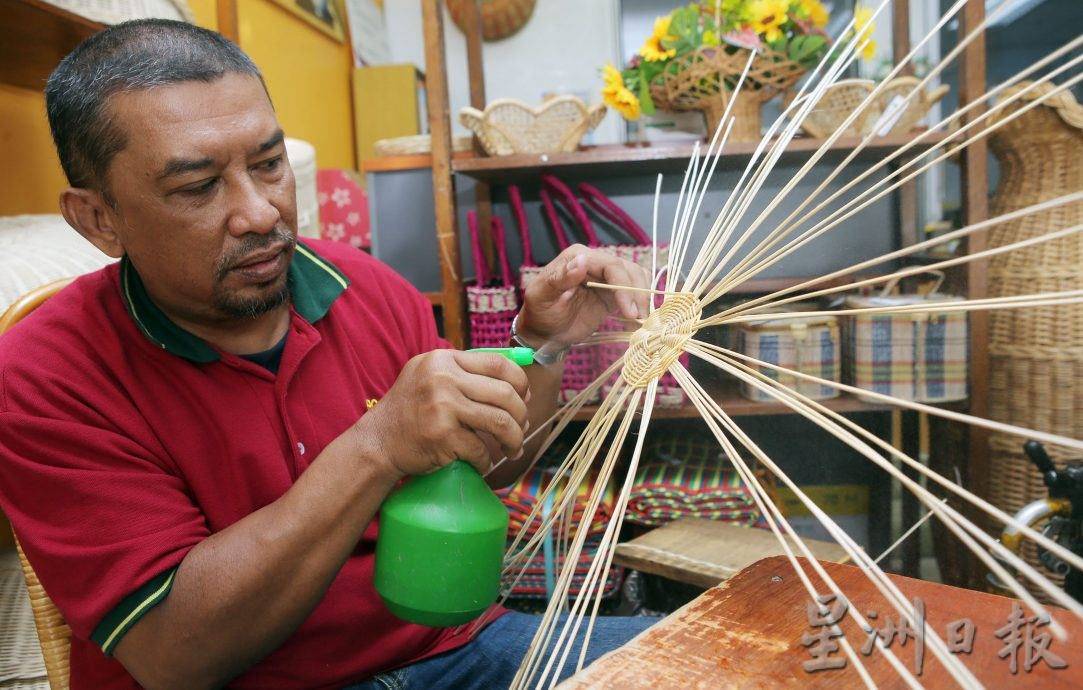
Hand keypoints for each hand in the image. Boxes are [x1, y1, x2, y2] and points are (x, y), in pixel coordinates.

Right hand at [351, 350, 528, 477]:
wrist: (378, 441)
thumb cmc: (410, 409)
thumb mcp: (429, 375)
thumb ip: (463, 371)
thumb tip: (516, 379)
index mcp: (444, 360)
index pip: (498, 363)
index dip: (520, 381)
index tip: (525, 397)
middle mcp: (443, 379)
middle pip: (505, 394)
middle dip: (521, 415)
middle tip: (522, 429)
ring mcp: (442, 407)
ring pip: (500, 422)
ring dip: (514, 440)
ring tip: (513, 449)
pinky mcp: (442, 436)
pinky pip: (481, 449)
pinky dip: (486, 460)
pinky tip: (482, 462)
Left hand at [517, 244, 650, 347]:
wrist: (544, 332)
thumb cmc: (540, 313)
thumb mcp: (543, 296)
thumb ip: (560, 278)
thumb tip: (583, 260)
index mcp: (577, 256)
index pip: (610, 265)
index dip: (624, 285)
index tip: (629, 310)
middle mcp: (594, 261)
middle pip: (628, 270)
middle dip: (637, 294)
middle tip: (638, 318)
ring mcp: (606, 277)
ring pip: (636, 277)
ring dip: (642, 298)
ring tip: (640, 320)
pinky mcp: (613, 292)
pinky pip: (634, 290)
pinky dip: (641, 302)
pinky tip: (638, 319)